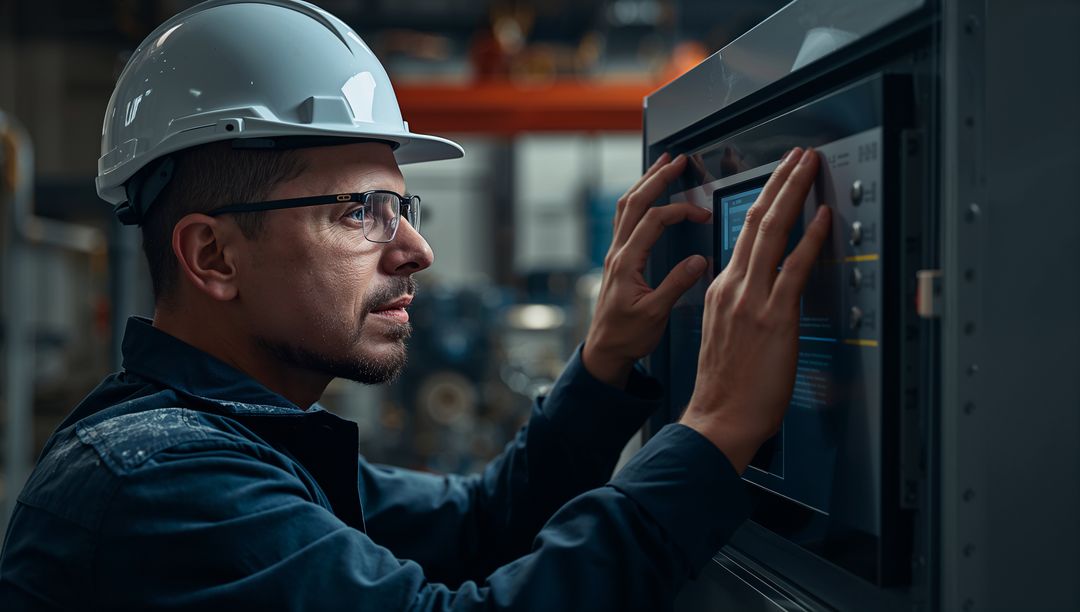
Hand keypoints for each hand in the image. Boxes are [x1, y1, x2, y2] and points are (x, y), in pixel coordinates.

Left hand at [583, 153, 713, 387]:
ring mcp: (614, 255)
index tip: (702, 214)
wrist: (604, 351)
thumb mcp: (655, 314)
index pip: (655, 222)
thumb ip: (677, 285)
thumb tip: (699, 262)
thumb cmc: (626, 337)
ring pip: (626, 207)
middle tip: (676, 160)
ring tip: (661, 166)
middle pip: (635, 203)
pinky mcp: (617, 260)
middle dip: (656, 178)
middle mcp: (617, 253)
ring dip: (644, 184)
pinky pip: (624, 220)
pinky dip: (637, 200)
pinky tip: (646, 196)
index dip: (681, 211)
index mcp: (627, 263)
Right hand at [679, 147, 831, 472]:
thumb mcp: (723, 335)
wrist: (718, 418)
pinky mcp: (773, 317)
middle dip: (778, 182)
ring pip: (770, 232)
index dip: (763, 202)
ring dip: (791, 194)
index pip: (742, 235)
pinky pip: (794, 267)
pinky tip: (821, 216)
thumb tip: (761, 295)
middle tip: (796, 157)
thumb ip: (739, 307)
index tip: (777, 182)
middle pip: (755, 221)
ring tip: (807, 168)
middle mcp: (732, 287)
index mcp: (720, 290)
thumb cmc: (725, 388)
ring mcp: (751, 299)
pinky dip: (809, 238)